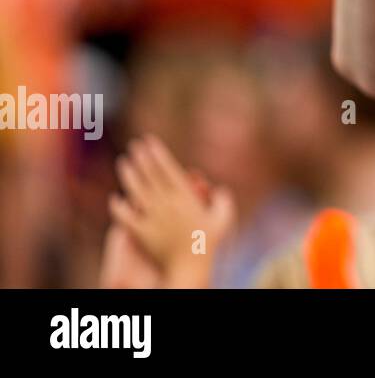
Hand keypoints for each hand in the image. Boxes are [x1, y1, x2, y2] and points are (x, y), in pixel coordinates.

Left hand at [109, 136, 236, 285]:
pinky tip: (115, 198)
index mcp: (185, 197)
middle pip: (150, 174)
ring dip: (128, 175)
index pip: (167, 168)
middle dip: (141, 157)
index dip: (157, 152)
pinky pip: (125, 216)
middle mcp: (166, 203)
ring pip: (135, 190)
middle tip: (134, 145)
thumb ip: (223, 201)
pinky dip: (118, 206)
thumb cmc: (208, 245)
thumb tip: (220, 189)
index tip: (149, 141)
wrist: (190, 269)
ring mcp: (151, 217)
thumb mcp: (223, 220)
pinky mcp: (140, 233)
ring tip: (123, 162)